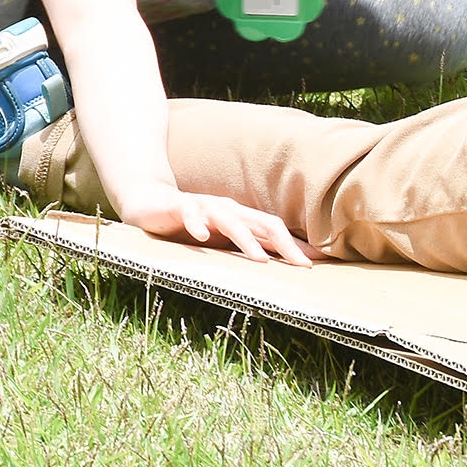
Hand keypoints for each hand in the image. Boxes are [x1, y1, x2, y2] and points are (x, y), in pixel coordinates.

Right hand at [115, 183, 318, 266]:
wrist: (151, 200)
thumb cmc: (193, 223)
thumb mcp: (224, 239)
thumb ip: (250, 246)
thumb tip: (283, 262)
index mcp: (242, 218)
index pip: (275, 231)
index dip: (296, 246)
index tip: (315, 265)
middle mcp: (229, 210)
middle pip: (262, 224)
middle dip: (284, 244)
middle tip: (300, 265)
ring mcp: (205, 207)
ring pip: (230, 220)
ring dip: (246, 239)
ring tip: (260, 259)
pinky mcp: (179, 206)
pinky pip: (189, 213)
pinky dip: (196, 223)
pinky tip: (201, 237)